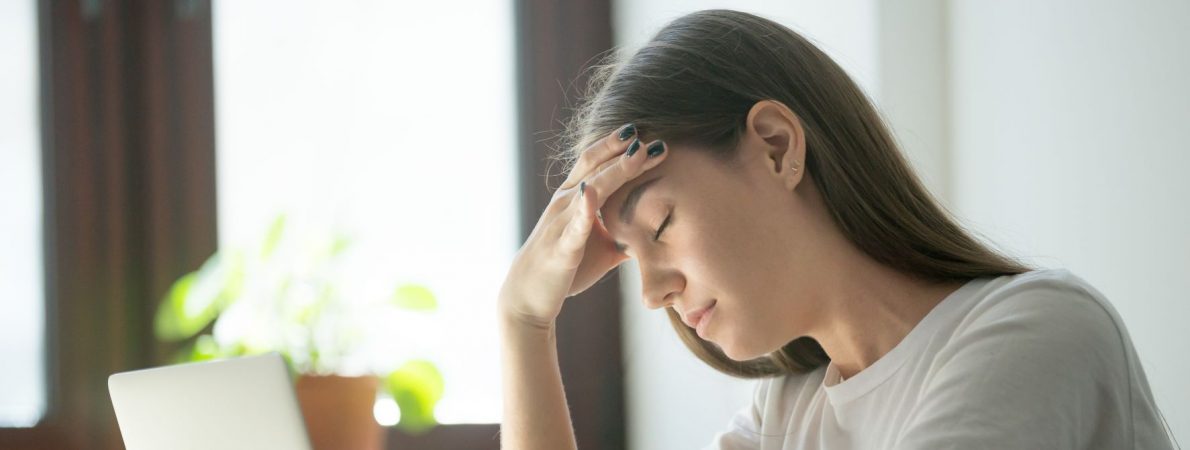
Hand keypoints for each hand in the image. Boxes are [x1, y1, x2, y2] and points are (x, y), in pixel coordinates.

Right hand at [498, 124, 667, 328]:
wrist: (528, 297)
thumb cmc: (566, 268)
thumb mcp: (603, 247)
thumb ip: (626, 233)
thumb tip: (658, 229)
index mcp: (575, 198)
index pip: (598, 163)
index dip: (623, 148)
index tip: (654, 138)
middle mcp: (565, 202)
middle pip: (596, 167)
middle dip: (625, 151)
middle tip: (656, 140)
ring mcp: (561, 222)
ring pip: (590, 189)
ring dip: (615, 170)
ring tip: (637, 152)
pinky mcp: (562, 248)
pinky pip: (574, 226)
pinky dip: (584, 209)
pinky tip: (592, 194)